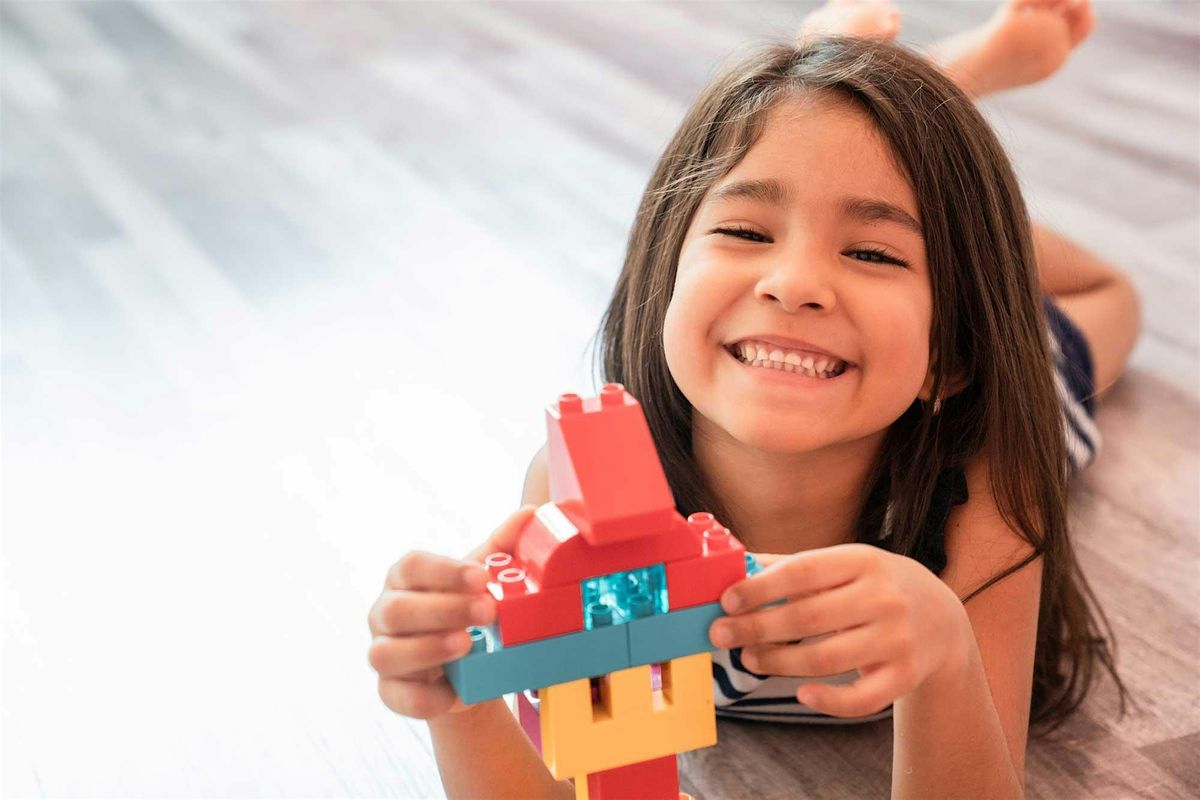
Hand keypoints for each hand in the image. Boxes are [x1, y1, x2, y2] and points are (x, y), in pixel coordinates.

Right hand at [367, 505, 537, 719]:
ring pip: (386, 653)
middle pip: (398, 608)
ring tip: (468, 644)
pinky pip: (397, 696)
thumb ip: (503, 547)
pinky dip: (424, 697)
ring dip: (428, 649)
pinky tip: (453, 692)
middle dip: (444, 609)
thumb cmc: (468, 613)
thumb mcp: (484, 582)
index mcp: (406, 579)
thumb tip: (530, 513)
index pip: (412, 566)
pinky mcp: (391, 691)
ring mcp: (383, 653)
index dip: (445, 572)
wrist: (469, 669)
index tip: (482, 577)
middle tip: (488, 611)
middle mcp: (385, 613)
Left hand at [709, 543, 970, 717]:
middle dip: (758, 628)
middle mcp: (884, 597)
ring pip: (828, 659)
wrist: (942, 618)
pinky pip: (862, 698)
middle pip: (809, 618)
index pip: (804, 571)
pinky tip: (802, 693)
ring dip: (780, 662)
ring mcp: (898, 639)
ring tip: (750, 659)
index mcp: (863, 561)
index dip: (762, 587)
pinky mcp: (905, 676)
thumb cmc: (873, 587)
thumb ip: (791, 567)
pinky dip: (829, 701)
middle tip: (721, 634)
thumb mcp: (843, 564)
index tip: (727, 600)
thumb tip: (734, 567)